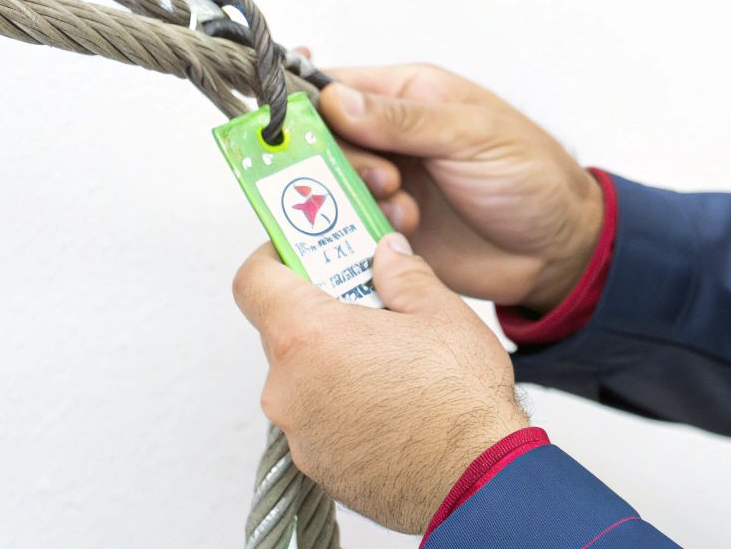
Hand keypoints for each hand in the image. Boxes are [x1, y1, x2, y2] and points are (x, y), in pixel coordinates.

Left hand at [232, 233, 530, 533]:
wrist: (476, 478)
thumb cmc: (459, 401)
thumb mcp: (440, 312)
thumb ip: (403, 274)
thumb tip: (387, 254)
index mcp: (308, 336)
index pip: (254, 282)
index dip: (274, 258)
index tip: (301, 251)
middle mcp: (288, 387)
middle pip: (282, 330)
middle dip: (320, 311)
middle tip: (366, 303)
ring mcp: (299, 432)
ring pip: (302, 377)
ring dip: (333, 361)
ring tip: (389, 359)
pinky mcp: (317, 464)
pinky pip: (318, 419)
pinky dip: (342, 404)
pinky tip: (390, 402)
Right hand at [317, 64, 603, 313]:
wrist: (559, 249)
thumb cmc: (531, 175)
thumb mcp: (472, 135)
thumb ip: (403, 120)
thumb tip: (336, 100)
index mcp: (409, 95)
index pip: (335, 87)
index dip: (306, 104)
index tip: (289, 125)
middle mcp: (391, 138)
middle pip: (323, 141)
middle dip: (342, 160)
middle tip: (387, 178)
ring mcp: (388, 184)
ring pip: (332, 188)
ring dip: (357, 199)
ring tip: (406, 209)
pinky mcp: (389, 230)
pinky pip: (348, 229)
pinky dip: (365, 232)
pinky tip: (406, 232)